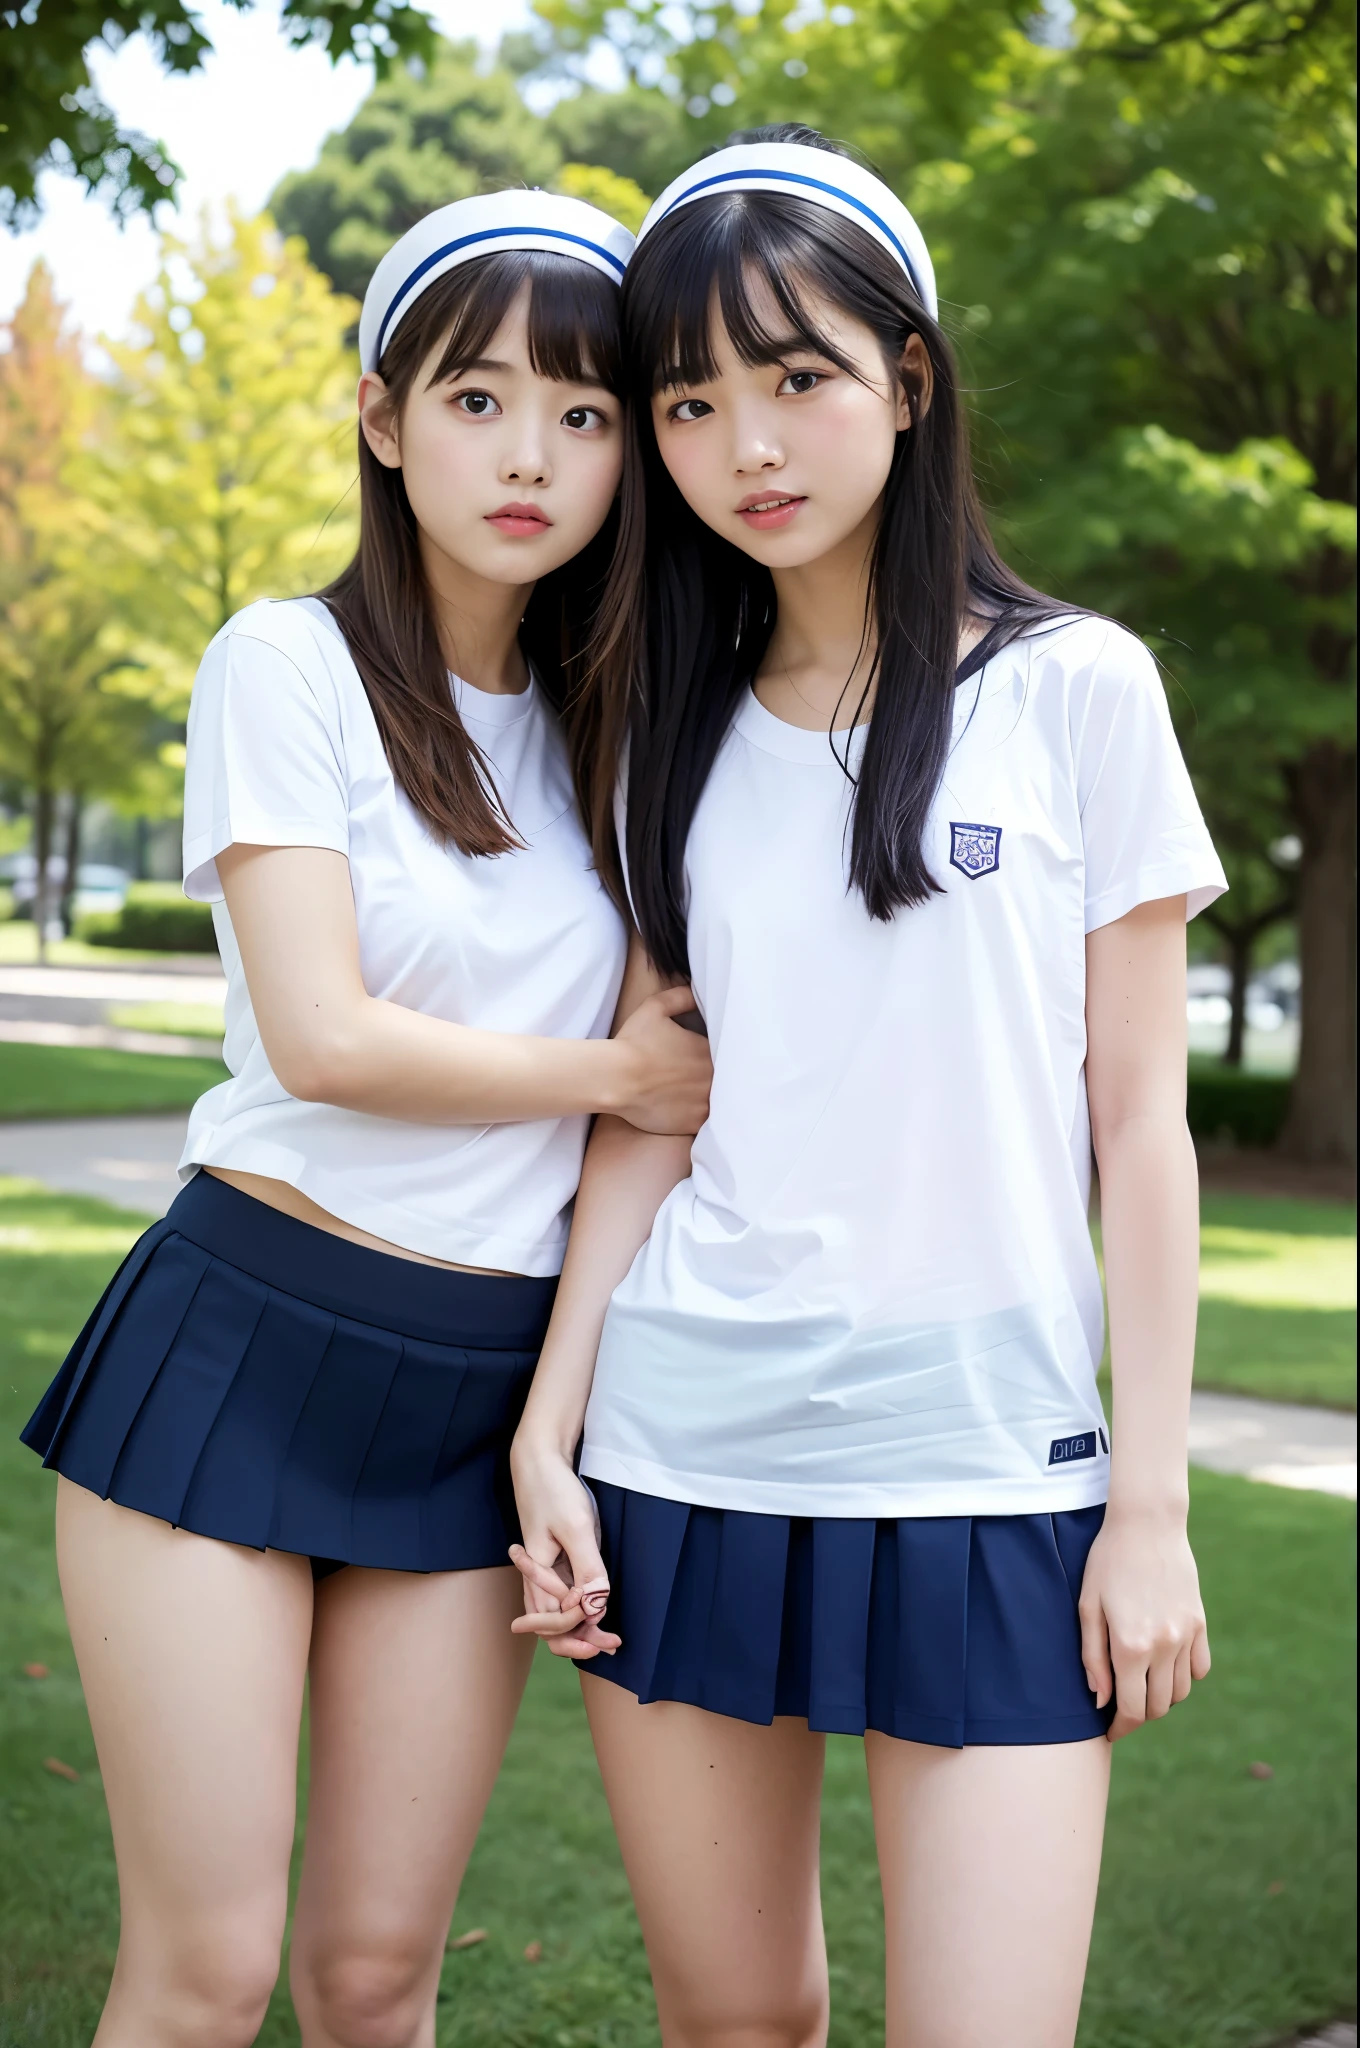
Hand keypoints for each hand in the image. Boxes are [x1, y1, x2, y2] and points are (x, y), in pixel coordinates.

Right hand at [508, 1443, 620, 1659]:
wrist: (539, 1460)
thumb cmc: (553, 1490)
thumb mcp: (576, 1526)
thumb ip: (587, 1566)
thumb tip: (598, 1604)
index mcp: (537, 1575)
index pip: (554, 1622)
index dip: (579, 1626)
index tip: (604, 1619)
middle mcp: (538, 1579)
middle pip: (552, 1627)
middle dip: (580, 1641)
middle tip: (613, 1645)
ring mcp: (546, 1571)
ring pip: (558, 1615)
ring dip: (581, 1629)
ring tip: (610, 1640)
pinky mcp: (555, 1560)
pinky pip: (564, 1595)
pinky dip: (581, 1609)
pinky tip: (599, 1611)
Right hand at [610, 985, 711, 1135]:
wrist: (616, 1079)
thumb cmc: (633, 1043)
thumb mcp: (655, 1007)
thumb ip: (680, 997)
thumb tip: (695, 990)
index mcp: (708, 1051)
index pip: (724, 1053)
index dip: (716, 1056)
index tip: (701, 1058)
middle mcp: (712, 1078)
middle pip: (726, 1079)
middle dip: (716, 1077)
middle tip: (698, 1077)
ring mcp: (705, 1103)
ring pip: (720, 1102)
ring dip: (714, 1099)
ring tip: (696, 1095)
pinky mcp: (694, 1123)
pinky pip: (708, 1123)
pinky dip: (701, 1117)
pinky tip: (690, 1111)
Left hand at [1078, 1506, 1210, 1740]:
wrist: (1147, 1525)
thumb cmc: (1108, 1562)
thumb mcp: (1088, 1606)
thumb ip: (1093, 1657)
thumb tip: (1101, 1699)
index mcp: (1131, 1646)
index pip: (1132, 1709)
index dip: (1120, 1727)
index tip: (1110, 1730)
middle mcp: (1164, 1646)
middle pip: (1158, 1706)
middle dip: (1138, 1714)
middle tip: (1122, 1703)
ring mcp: (1186, 1635)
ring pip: (1179, 1692)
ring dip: (1160, 1697)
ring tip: (1141, 1683)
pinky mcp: (1200, 1623)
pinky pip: (1199, 1669)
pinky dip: (1184, 1677)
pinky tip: (1165, 1665)